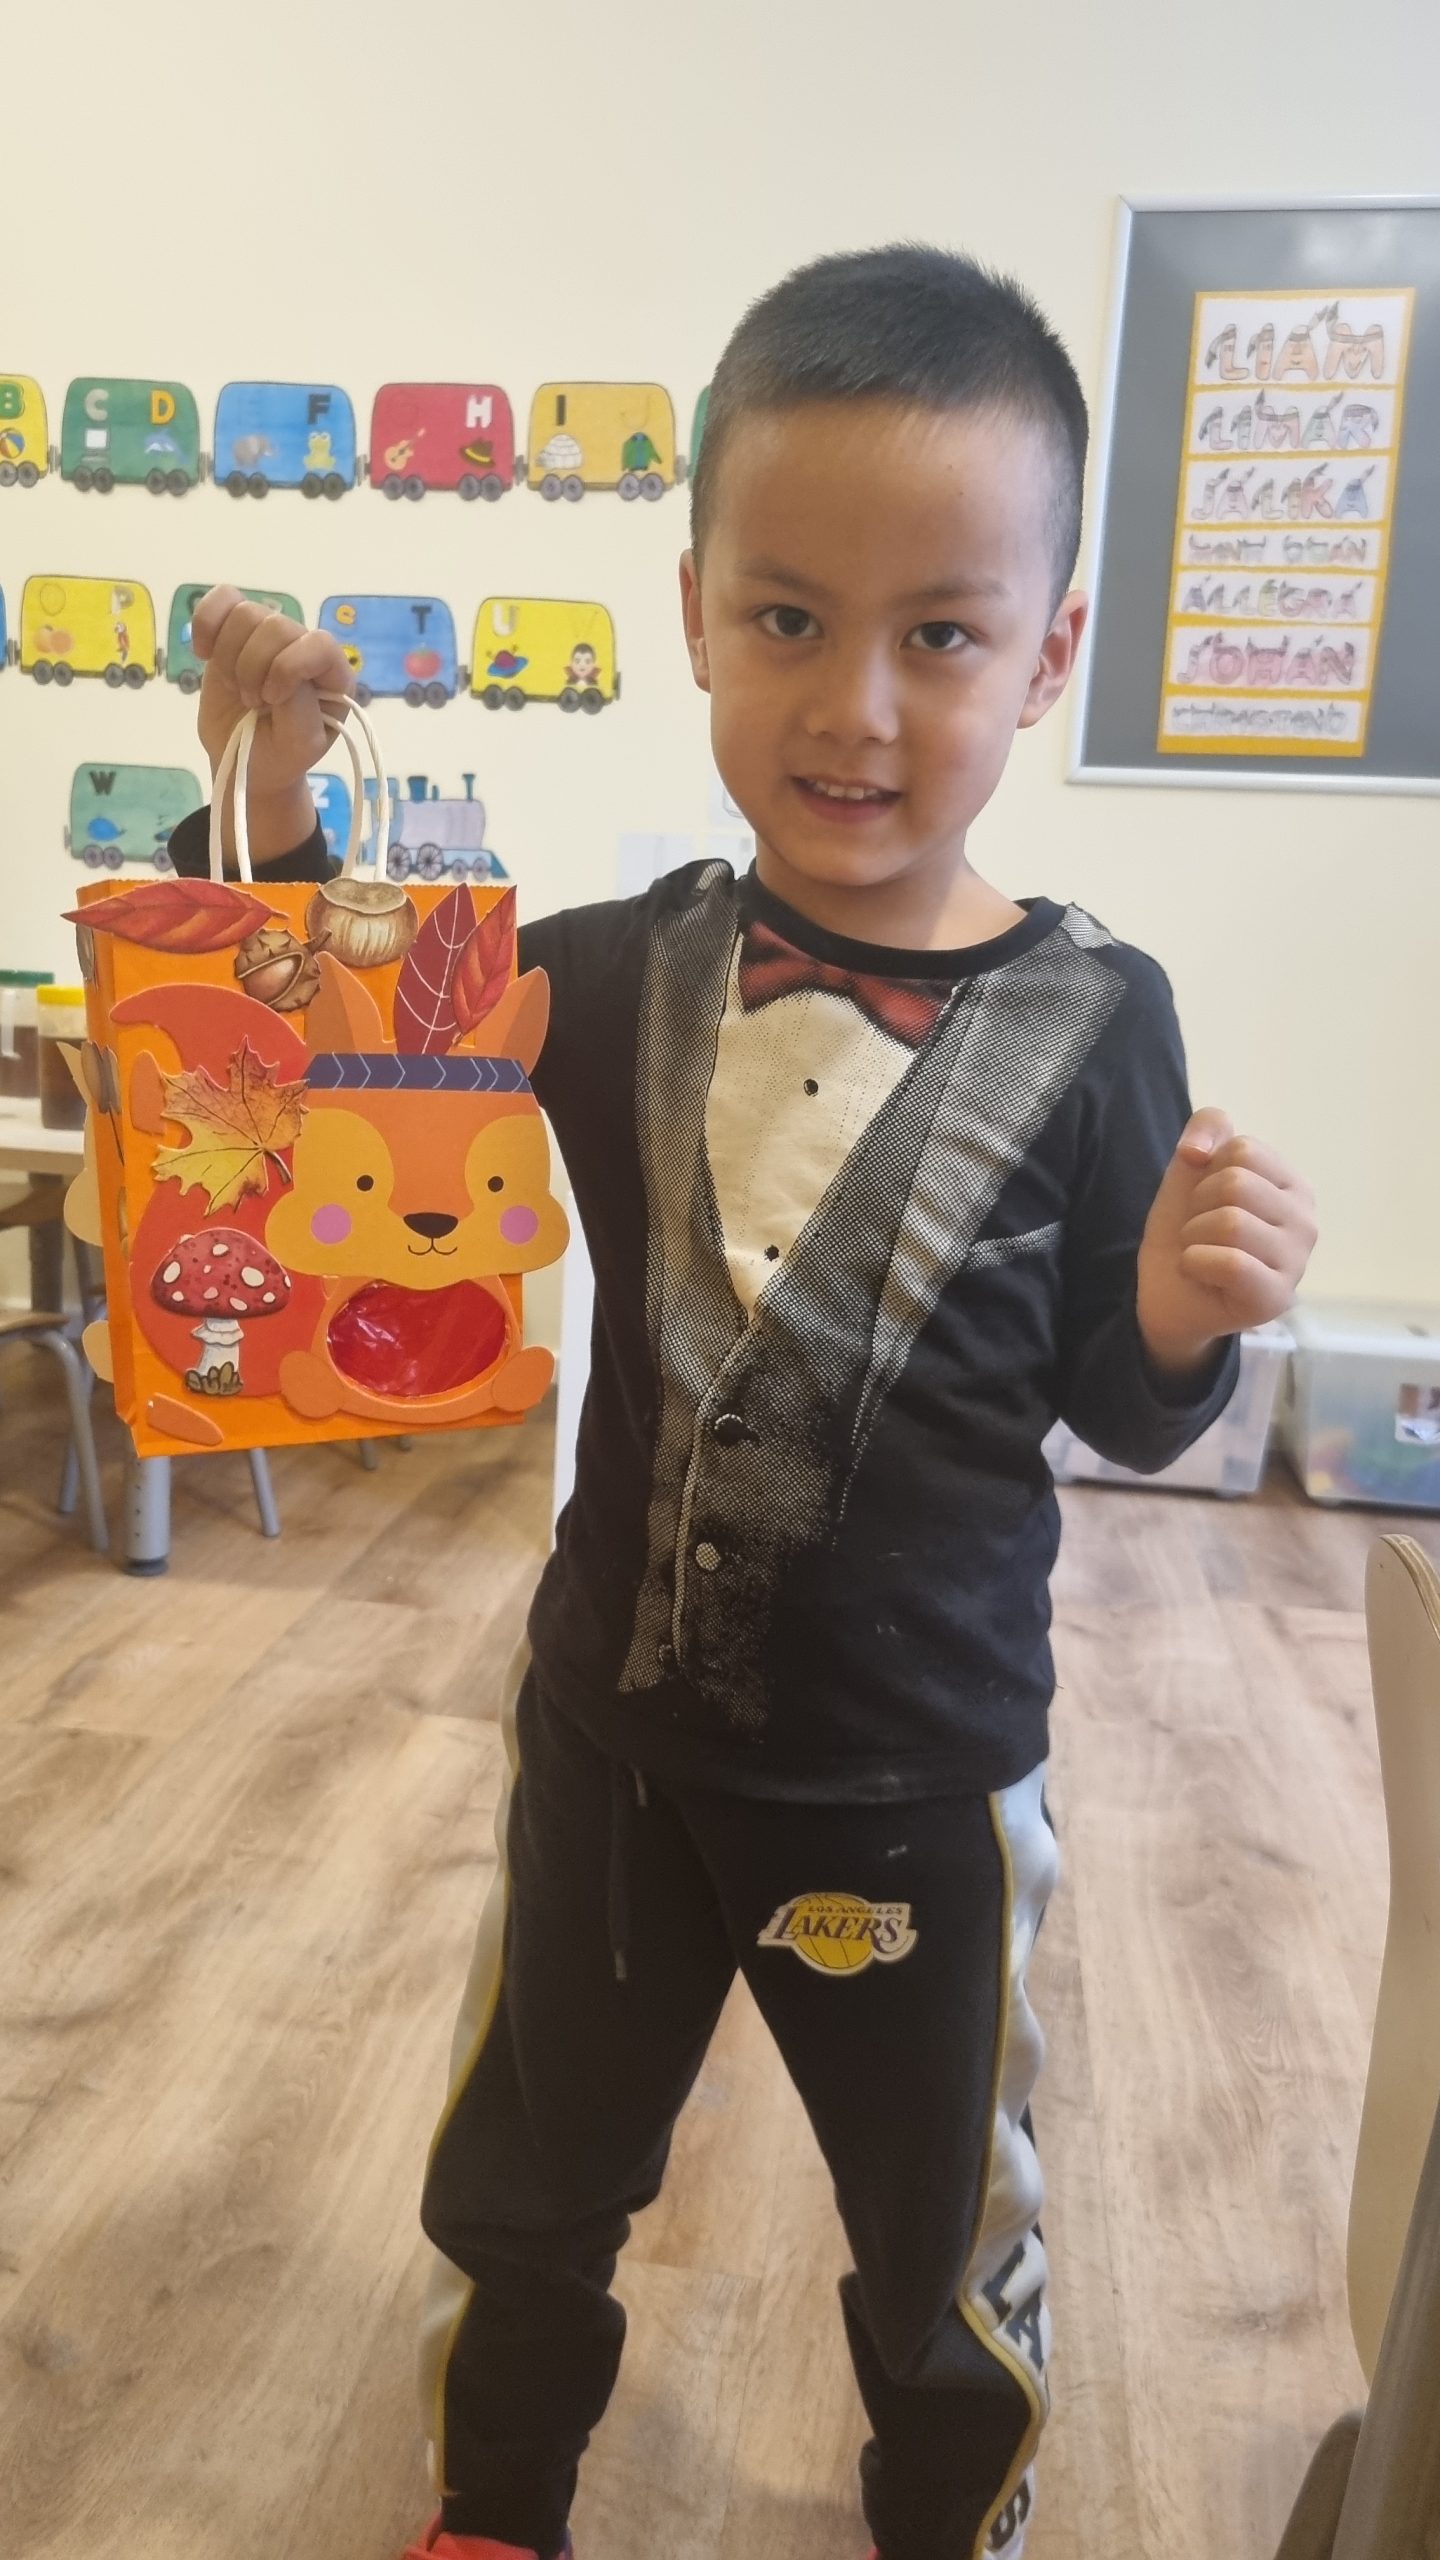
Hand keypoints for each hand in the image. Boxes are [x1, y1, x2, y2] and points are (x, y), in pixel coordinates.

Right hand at [192, 586, 354, 864]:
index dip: (288, 667)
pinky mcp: (234, 631)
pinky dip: (206, 623)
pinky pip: (221, 599)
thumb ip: (300, 708)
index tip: (270, 699)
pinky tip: (204, 654)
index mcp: (333, 674)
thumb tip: (282, 667)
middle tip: (251, 702)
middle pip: (274, 625)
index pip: (319, 644)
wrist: (245, 761)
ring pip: (244, 612)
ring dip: (229, 655)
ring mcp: (269, 635)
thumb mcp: (298, 745)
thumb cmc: (279, 755)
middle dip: (252, 668)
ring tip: (236, 688)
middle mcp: (303, 646)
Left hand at [1137, 1107, 1316, 1375]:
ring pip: (1231, 1223)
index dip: (1207, 1173)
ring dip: (1193, 1237)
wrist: (1166, 1291)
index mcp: (1294, 1187)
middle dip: (1198, 1206)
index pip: (1243, 1150)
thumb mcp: (1191, 1167)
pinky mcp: (1276, 1298)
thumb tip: (1199, 1149)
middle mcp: (1306, 1222)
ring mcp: (1297, 1263)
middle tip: (1200, 1232)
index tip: (1207, 1201)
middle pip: (1237, 1183)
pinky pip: (1231, 1264)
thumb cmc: (1189, 1229)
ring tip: (1200, 1253)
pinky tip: (1199, 1273)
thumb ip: (1207, 1127)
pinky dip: (1195, 1262)